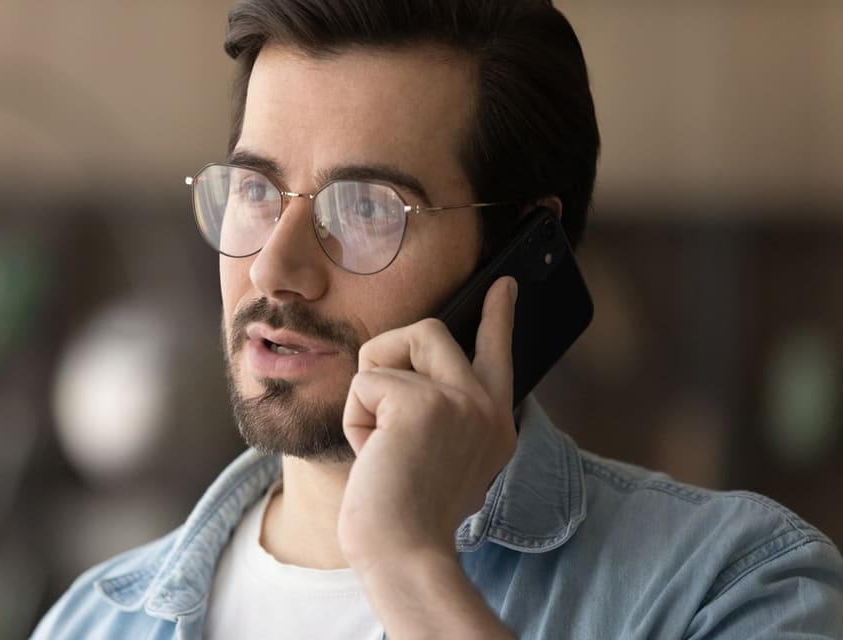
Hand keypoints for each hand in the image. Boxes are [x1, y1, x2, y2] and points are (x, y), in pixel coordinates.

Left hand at [339, 275, 518, 573]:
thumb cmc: (408, 516)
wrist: (404, 555)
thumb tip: (403, 379)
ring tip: (380, 444)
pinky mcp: (422, 403)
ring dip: (368, 393)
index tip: (504, 284)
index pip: (498, 352)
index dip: (498, 315)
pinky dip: (355, 418)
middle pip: (428, 330)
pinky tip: (373, 455)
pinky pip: (365, 381)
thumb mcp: (439, 459)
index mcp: (494, 423)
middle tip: (381, 407)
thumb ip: (439, 414)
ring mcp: (460, 400)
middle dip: (386, 357)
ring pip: (390, 348)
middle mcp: (487, 406)